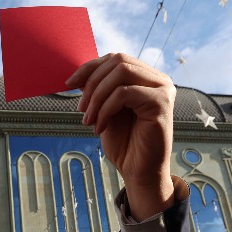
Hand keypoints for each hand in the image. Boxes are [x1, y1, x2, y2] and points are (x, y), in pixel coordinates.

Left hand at [66, 53, 175, 219]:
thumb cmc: (125, 144)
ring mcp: (163, 90)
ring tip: (88, 120)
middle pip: (118, 61)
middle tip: (80, 108)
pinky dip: (105, 109)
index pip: (115, 59)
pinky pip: (124, 93)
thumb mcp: (106, 110)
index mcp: (146, 78)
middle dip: (92, 83)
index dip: (90, 67)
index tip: (68, 83)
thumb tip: (78, 74)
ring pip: (121, 73)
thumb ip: (99, 90)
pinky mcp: (161, 103)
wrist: (138, 172)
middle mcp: (158, 80)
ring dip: (97, 97)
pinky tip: (99, 127)